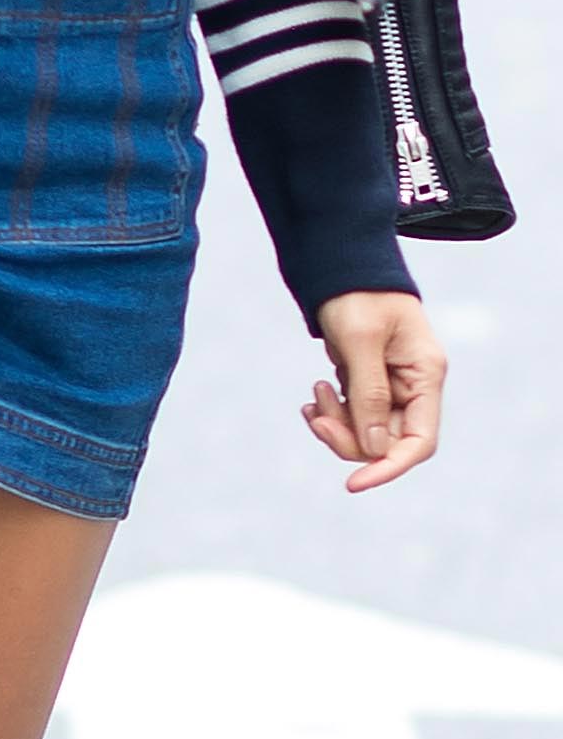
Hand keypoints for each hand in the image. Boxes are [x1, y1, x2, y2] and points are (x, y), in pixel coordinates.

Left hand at [304, 290, 445, 490]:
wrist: (337, 256)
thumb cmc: (354, 290)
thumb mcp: (359, 340)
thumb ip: (369, 395)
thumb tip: (376, 449)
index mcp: (425, 373)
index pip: (418, 441)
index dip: (388, 467)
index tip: (353, 482)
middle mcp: (413, 383)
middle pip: (389, 439)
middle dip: (351, 438)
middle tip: (315, 419)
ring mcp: (391, 381)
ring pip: (368, 429)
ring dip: (337, 423)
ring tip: (312, 399)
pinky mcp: (369, 376)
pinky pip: (354, 412)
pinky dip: (332, 412)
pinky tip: (313, 399)